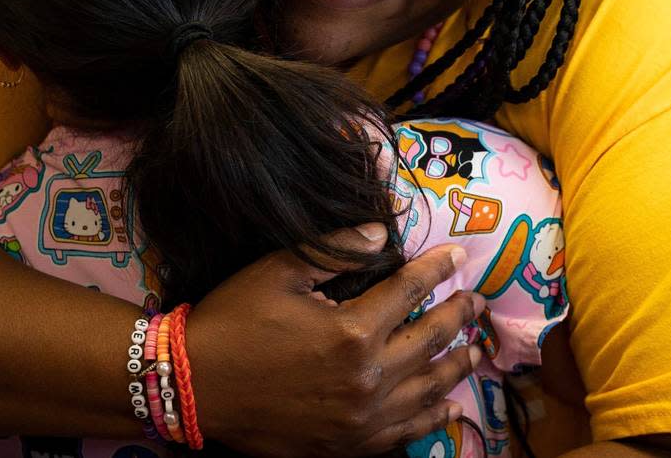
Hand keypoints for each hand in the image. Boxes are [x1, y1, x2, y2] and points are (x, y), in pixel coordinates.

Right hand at [186, 224, 483, 456]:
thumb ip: (335, 251)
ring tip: (475, 350)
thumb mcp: (278, 272)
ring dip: (456, 366)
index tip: (457, 257)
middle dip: (458, 317)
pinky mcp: (348, 445)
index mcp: (351, 332)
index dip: (436, 270)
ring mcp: (361, 418)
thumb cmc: (233, 322)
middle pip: (429, 341)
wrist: (194, 387)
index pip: (409, 292)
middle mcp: (367, 379)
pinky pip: (406, 433)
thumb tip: (379, 233)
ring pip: (427, 391)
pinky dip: (432, 417)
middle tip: (477, 301)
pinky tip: (447, 406)